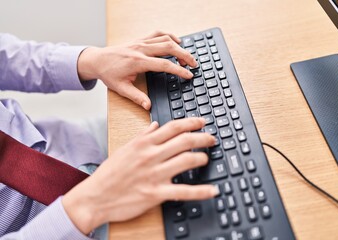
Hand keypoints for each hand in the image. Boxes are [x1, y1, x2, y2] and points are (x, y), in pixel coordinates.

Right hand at [62, 117, 217, 233]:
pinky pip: (183, 191)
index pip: (173, 127)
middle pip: (184, 141)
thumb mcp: (124, 148)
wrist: (95, 197)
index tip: (202, 122)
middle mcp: (151, 156)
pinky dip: (200, 191)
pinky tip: (212, 190)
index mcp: (143, 143)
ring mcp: (154, 174)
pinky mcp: (155, 193)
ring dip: (202, 158)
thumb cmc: (109, 173)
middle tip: (212, 138)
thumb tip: (155, 125)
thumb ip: (142, 136)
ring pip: (187, 160)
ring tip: (206, 158)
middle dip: (203, 137)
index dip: (191, 123)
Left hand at [77, 31, 196, 109]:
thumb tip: (148, 106)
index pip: (164, 65)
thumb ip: (136, 97)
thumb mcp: (121, 88)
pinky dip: (169, 35)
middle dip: (185, 55)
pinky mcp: (140, 39)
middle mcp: (141, 49)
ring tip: (188, 56)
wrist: (97, 60)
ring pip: (165, 39)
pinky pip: (158, 33)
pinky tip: (176, 41)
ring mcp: (141, 42)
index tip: (189, 75)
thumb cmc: (108, 74)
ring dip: (179, 46)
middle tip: (194, 64)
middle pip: (169, 48)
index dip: (179, 70)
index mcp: (138, 62)